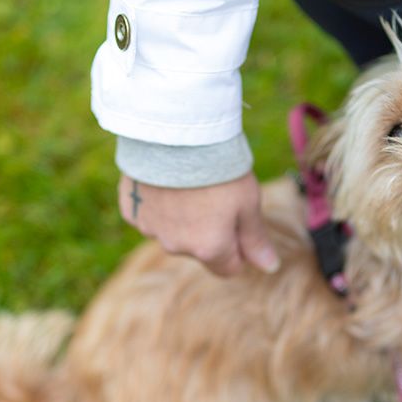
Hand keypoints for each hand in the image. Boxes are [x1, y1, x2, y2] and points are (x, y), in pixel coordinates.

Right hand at [118, 173, 279, 276]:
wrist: (175, 133)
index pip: (229, 268)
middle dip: (210, 231)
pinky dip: (160, 204)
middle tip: (215, 194)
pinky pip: (150, 215)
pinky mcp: (131, 210)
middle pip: (200, 250)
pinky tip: (166, 180)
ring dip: (183, 217)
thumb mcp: (248, 202)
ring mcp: (150, 229)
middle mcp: (177, 247)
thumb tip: (270, 268)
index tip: (240, 220)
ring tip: (189, 183)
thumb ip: (256, 240)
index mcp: (209, 248)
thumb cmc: (218, 168)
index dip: (239, 247)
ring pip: (173, 233)